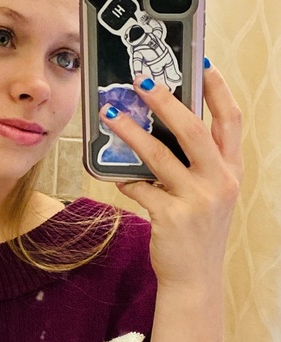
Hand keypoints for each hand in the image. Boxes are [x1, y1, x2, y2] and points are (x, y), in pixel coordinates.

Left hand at [99, 65, 242, 290]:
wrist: (194, 277)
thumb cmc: (198, 230)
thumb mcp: (209, 194)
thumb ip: (193, 166)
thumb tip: (156, 134)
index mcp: (231, 170)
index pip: (230, 121)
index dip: (218, 90)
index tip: (202, 64)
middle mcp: (220, 181)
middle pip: (193, 130)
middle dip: (166, 101)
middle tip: (142, 81)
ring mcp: (197, 200)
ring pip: (159, 155)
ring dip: (131, 132)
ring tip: (110, 114)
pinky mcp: (171, 217)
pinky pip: (140, 187)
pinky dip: (125, 179)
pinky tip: (116, 175)